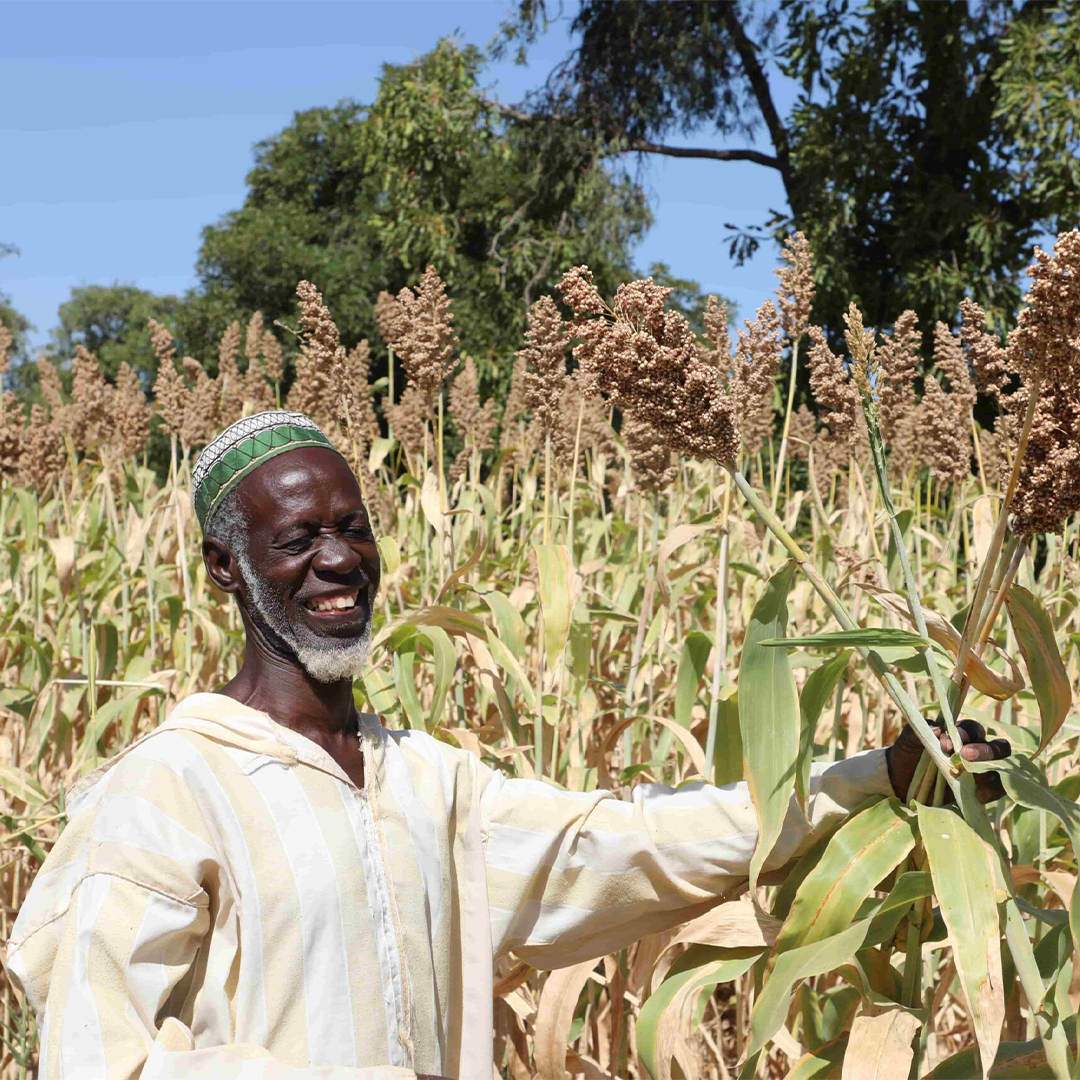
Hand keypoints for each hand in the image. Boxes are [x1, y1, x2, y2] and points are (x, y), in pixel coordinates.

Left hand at [885, 718, 1010, 802]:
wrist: (901, 781)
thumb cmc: (908, 754)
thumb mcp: (909, 740)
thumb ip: (920, 730)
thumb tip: (939, 730)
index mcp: (961, 735)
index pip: (973, 729)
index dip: (963, 734)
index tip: (945, 745)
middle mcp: (977, 751)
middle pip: (998, 746)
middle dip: (985, 751)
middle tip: (965, 757)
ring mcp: (982, 772)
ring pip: (1003, 768)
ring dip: (993, 773)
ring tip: (977, 784)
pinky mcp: (982, 791)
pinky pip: (999, 789)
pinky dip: (993, 791)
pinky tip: (979, 796)